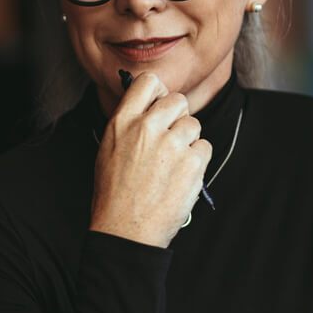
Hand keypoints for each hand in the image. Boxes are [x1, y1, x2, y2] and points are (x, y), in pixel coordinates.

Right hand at [89, 71, 212, 247]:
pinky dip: (197, 161)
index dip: (159, 93)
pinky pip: (205, 147)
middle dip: (177, 118)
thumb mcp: (108, 150)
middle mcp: (147, 127)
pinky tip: (180, 176)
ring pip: (193, 125)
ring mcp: (172, 144)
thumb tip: (149, 106)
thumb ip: (129, 124)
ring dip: (188, 141)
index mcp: (123, 122)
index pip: (149, 82)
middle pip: (178, 101)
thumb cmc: (114, 194)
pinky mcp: (192, 163)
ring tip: (171, 164)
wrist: (125, 231)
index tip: (159, 106)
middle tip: (170, 140)